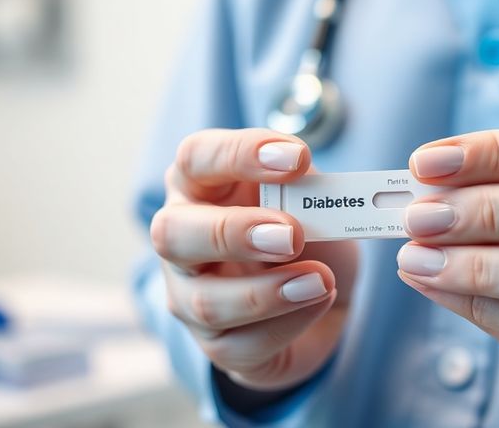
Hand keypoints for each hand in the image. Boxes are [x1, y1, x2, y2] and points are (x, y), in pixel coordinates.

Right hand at [151, 128, 356, 390]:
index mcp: (200, 184)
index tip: (297, 158)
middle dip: (234, 233)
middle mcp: (181, 237)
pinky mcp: (218, 345)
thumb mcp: (312, 196)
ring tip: (321, 280)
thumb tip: (306, 179)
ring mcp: (190, 296)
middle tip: (293, 235)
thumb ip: (306, 184)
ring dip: (267, 293)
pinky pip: (241, 345)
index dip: (240, 154)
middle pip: (173, 233)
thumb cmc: (307, 229)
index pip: (197, 158)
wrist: (326, 293)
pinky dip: (288, 324)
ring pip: (205, 302)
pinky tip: (320, 300)